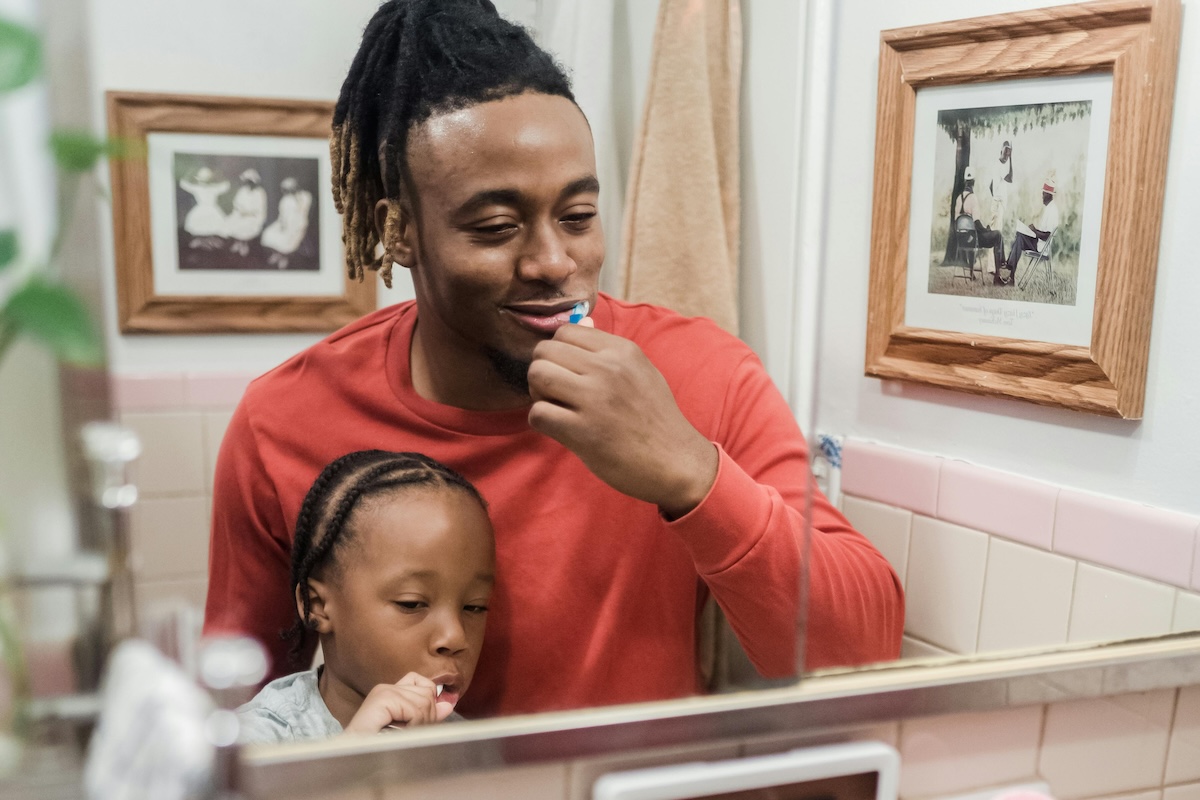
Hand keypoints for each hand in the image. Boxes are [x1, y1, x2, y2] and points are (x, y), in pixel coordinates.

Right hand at [343, 673, 454, 734]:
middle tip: (409, 731)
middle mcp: (388, 687)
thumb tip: (447, 704)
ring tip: (401, 734)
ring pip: (425, 702)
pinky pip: (415, 709)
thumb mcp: (408, 727)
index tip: (420, 722)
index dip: (429, 702)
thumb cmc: (378, 745)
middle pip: (428, 692)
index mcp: (392, 691)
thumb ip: (427, 714)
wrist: (353, 755)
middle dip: (426, 716)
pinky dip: (413, 725)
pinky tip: (398, 732)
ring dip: (419, 723)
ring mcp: (384, 691)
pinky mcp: (383, 698)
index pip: (423, 683)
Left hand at [527, 323, 717, 518]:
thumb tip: (579, 322)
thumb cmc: (655, 417)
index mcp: (621, 350)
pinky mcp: (583, 431)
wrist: (676, 461)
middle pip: (544, 351)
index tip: (567, 372)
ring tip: (556, 408)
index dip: (558, 352)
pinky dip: (542, 421)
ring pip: (537, 376)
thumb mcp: (641, 371)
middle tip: (557, 393)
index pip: (565, 332)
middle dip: (543, 371)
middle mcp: (607, 369)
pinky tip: (560, 429)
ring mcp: (594, 399)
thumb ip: (608, 349)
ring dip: (539, 394)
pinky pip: (538, 413)